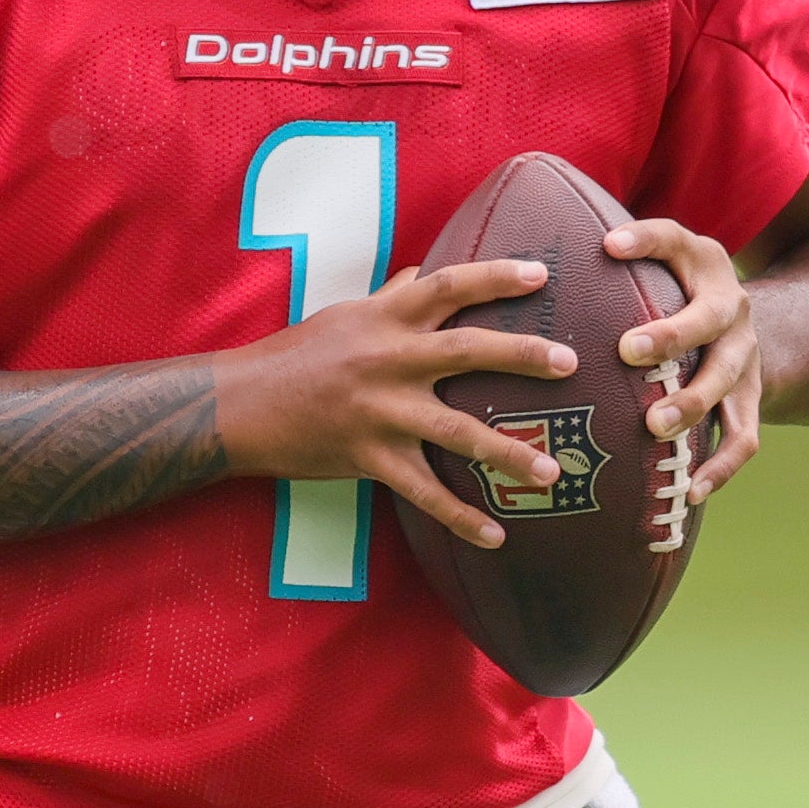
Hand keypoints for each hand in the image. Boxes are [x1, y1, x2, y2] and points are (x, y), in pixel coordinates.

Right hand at [213, 256, 572, 552]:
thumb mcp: (343, 314)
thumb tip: (424, 270)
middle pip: (466, 351)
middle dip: (521, 357)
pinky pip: (424, 493)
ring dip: (507, 453)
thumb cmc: (293, 355)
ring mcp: (381, 411)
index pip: (448, 285)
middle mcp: (388, 360)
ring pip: (456, 431)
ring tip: (551, 471)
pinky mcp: (369, 457)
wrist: (239, 405)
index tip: (539, 276)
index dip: (495, 277)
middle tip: (569, 363)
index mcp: (385, 318)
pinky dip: (460, 518)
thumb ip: (391, 296)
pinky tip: (496, 536)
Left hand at [605, 215, 760, 498]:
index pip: (674, 240)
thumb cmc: (671, 294)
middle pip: (709, 318)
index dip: (646, 242)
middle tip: (628, 351)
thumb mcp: (655, 265)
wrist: (740, 326)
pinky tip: (688, 491)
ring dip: (692, 403)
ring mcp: (746, 355)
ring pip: (726, 381)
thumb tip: (522, 262)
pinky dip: (720, 467)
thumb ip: (608, 264)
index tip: (608, 245)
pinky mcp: (753, 399)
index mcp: (702, 264)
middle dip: (671, 335)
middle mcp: (731, 305)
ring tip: (655, 426)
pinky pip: (744, 438)